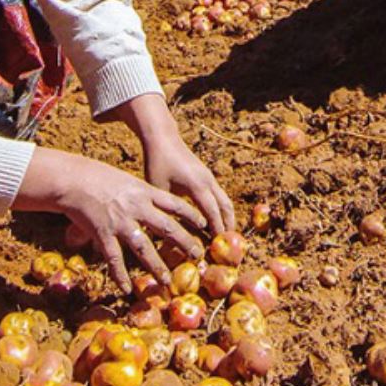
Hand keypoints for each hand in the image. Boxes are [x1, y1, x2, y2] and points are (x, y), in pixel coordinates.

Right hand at [14, 146, 206, 291]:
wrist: (73, 179)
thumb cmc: (99, 177)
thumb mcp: (126, 181)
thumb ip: (139, 196)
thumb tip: (152, 208)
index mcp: (144, 191)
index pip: (175, 204)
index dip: (192, 216)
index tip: (205, 225)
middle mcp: (137, 207)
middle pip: (167, 227)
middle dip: (185, 243)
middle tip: (198, 256)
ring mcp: (120, 221)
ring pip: (144, 247)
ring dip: (156, 266)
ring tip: (167, 281)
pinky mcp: (103, 233)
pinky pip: (114, 258)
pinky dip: (120, 275)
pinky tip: (127, 289)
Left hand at [113, 93, 235, 234]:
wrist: (163, 138)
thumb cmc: (157, 162)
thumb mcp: (157, 189)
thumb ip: (163, 210)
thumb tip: (162, 233)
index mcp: (197, 185)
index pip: (212, 212)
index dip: (216, 230)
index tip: (218, 247)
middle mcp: (208, 181)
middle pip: (226, 207)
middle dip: (228, 226)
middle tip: (226, 246)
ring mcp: (209, 177)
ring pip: (225, 201)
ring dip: (226, 218)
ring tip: (223, 237)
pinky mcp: (206, 176)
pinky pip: (219, 196)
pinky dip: (220, 210)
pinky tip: (213, 221)